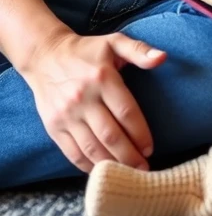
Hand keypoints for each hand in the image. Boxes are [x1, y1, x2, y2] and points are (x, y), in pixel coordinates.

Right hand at [20, 29, 165, 173]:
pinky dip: (87, 165)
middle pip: (110, 135)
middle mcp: (83, 99)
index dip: (140, 133)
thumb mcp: (115, 41)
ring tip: (128, 173)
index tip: (151, 147)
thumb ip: (140, 50)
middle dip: (130, 155)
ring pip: (91, 147)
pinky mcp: (53, 127)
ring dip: (111, 164)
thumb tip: (162, 58)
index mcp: (102, 79)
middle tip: (144, 168)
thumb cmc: (87, 50)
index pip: (126, 112)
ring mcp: (66, 116)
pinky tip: (102, 171)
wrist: (45, 56)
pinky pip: (72, 152)